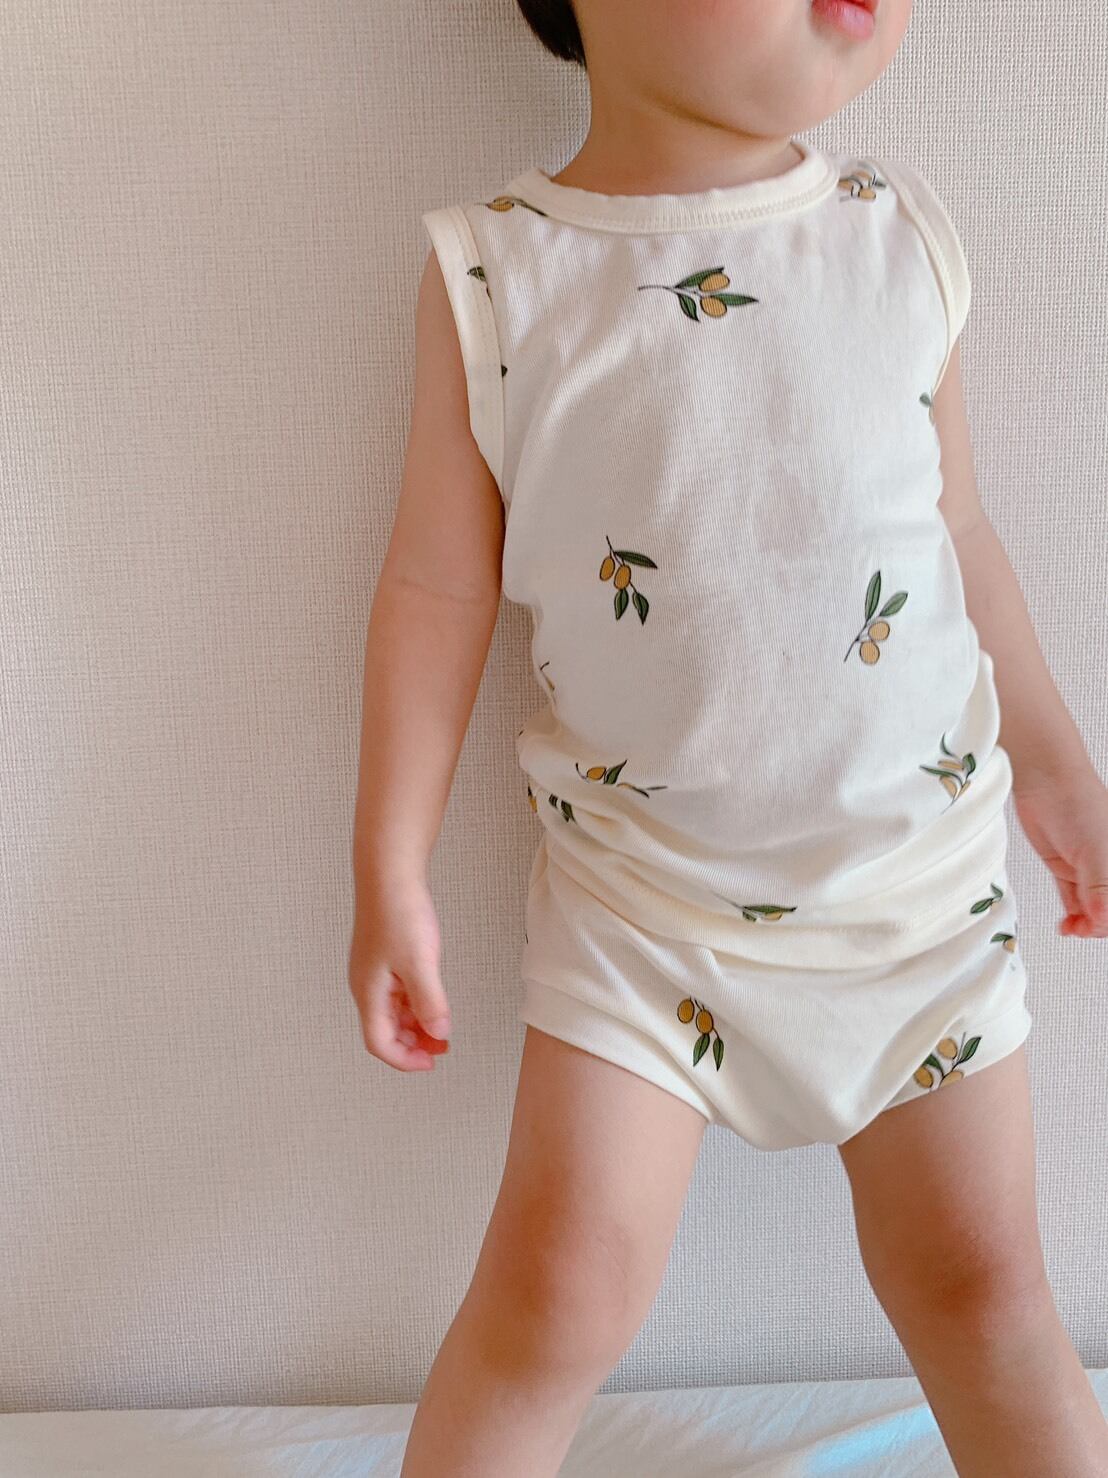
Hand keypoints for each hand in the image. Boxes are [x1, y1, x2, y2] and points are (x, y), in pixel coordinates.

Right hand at [348, 873, 451, 1070]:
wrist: (389, 873)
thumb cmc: (398, 912)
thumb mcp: (420, 962)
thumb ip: (430, 1001)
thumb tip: (439, 1034)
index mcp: (369, 992)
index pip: (379, 1042)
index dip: (404, 1059)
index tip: (431, 1062)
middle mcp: (366, 986)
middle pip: (385, 1031)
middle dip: (412, 1045)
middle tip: (442, 1048)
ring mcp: (374, 972)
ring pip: (392, 1013)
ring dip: (415, 1026)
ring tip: (441, 1029)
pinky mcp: (384, 959)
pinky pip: (397, 994)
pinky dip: (414, 1005)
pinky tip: (432, 1001)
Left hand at [1012, 770, 1107, 937]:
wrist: (1045, 782)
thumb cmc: (1079, 805)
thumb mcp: (1096, 852)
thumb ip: (1100, 890)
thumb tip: (1101, 922)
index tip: (1095, 927)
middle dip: (1097, 926)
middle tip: (1081, 929)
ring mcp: (1089, 870)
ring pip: (1092, 909)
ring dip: (1084, 925)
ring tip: (1072, 929)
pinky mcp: (1067, 869)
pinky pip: (1075, 900)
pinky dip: (1073, 915)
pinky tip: (1067, 925)